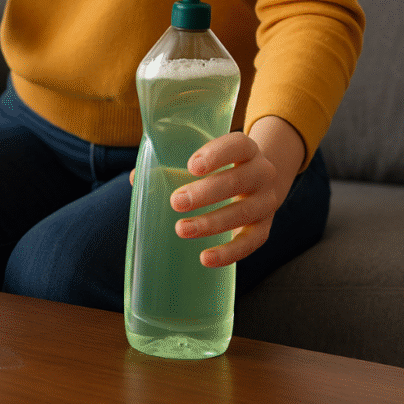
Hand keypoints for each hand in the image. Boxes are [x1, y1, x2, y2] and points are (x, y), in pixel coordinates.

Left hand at [169, 132, 279, 267]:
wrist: (261, 182)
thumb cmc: (220, 167)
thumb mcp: (203, 158)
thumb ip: (170, 164)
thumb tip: (136, 179)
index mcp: (246, 150)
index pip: (237, 145)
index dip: (217, 154)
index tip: (192, 166)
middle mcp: (262, 173)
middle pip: (238, 181)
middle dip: (206, 193)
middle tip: (176, 202)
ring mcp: (266, 202)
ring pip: (244, 212)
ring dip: (212, 223)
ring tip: (181, 229)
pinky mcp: (265, 227)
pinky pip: (251, 242)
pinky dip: (229, 252)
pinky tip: (205, 258)